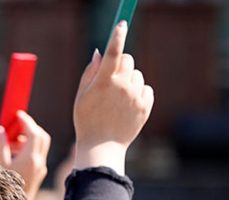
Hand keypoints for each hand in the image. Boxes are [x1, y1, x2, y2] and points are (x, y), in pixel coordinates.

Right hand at [0, 111, 50, 199]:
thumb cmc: (6, 187)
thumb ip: (0, 145)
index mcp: (30, 158)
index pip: (33, 132)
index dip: (26, 121)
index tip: (17, 114)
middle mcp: (39, 161)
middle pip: (41, 136)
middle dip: (30, 127)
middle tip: (16, 124)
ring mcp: (41, 167)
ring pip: (41, 145)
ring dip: (29, 138)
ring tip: (12, 142)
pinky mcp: (39, 172)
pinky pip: (38, 154)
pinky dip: (29, 148)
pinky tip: (15, 154)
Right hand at [73, 21, 153, 174]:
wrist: (102, 147)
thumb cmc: (86, 121)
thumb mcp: (81, 96)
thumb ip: (90, 72)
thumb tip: (100, 53)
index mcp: (103, 83)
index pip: (112, 53)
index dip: (117, 36)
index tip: (121, 24)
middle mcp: (122, 86)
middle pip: (128, 60)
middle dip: (121, 64)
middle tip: (111, 79)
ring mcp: (136, 96)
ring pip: (137, 75)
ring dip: (129, 80)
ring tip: (117, 99)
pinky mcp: (146, 105)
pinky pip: (146, 88)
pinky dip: (138, 93)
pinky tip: (127, 105)